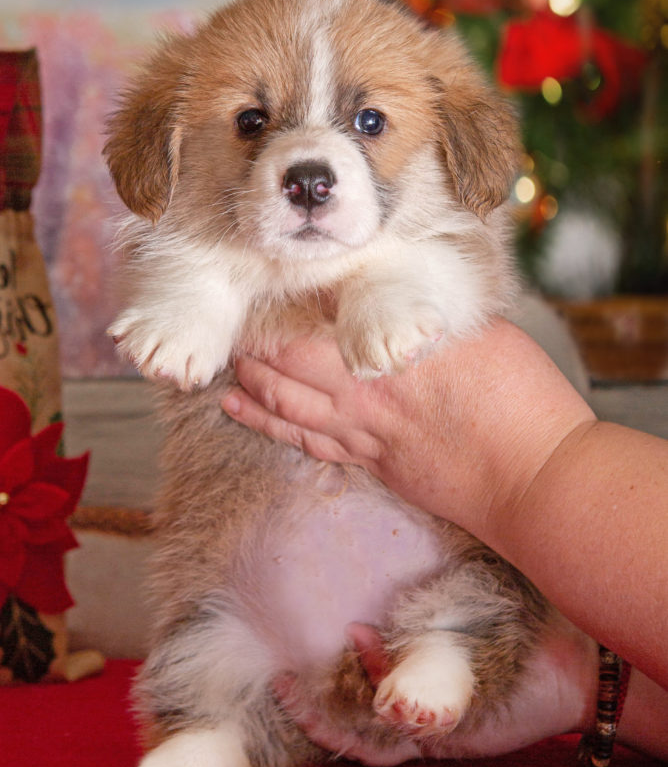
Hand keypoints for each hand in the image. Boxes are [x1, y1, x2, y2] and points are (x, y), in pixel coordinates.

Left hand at [221, 320, 593, 543]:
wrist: (537, 477)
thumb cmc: (522, 399)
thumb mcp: (482, 331)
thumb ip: (433, 316)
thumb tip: (409, 298)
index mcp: (393, 351)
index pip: (319, 325)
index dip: (283, 310)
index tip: (265, 289)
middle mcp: (368, 392)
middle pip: (290, 366)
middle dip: (256, 349)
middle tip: (232, 332)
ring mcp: (368, 434)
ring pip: (289, 409)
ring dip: (253, 389)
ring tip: (228, 373)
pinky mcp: (377, 464)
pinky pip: (312, 444)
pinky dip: (274, 428)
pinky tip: (250, 416)